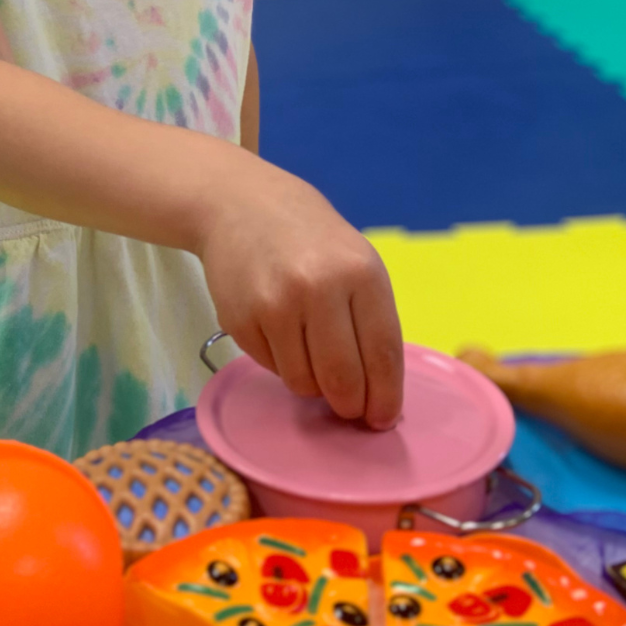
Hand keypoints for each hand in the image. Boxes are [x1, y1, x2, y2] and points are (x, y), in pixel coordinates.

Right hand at [198, 160, 403, 429]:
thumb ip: (369, 320)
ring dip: (313, 386)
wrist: (241, 207)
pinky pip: (271, 370)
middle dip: (350, 405)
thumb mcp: (355, 263)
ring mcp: (274, 305)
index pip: (381, 352)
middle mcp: (318, 288)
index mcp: (360, 273)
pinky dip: (282, 366)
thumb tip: (376, 391)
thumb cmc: (311, 241)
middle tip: (350, 410)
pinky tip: (281, 335)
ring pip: (303, 382)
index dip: (385, 396)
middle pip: (342, 378)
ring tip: (311, 358)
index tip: (383, 419)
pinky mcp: (240, 321)